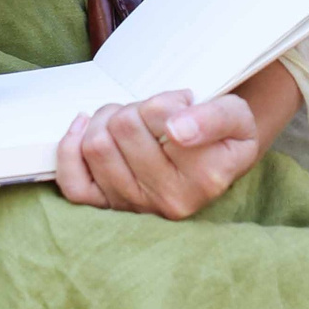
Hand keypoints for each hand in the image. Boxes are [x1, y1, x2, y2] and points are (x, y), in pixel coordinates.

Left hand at [56, 85, 271, 218]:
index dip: (166, 100)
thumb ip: (215, 117)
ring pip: (96, 146)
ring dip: (106, 120)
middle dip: (135, 107)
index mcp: (205, 178)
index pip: (160, 115)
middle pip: (123, 127)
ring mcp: (135, 207)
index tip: (183, 106)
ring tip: (129, 121)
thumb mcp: (237, 118)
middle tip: (153, 114)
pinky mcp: (107, 208)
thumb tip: (178, 130)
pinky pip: (73, 183)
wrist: (213, 164)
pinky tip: (85, 128)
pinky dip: (71, 148)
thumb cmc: (222, 137)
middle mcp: (169, 200)